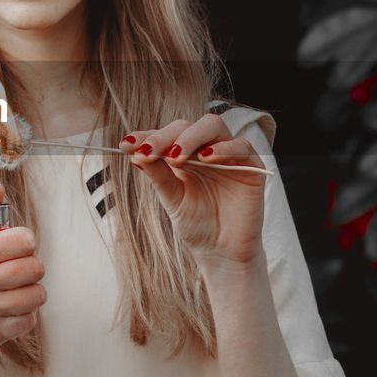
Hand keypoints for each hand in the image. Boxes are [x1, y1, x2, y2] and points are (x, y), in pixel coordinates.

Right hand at [0, 183, 46, 363]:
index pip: (23, 240)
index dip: (24, 241)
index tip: (15, 247)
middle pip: (34, 267)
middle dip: (31, 266)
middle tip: (16, 268)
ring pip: (37, 294)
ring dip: (31, 291)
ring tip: (14, 289)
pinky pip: (30, 319)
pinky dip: (25, 314)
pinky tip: (8, 309)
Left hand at [119, 114, 266, 269]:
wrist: (221, 252)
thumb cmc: (196, 225)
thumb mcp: (171, 198)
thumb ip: (158, 174)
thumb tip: (135, 152)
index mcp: (184, 155)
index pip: (166, 135)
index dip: (146, 136)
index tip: (126, 144)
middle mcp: (206, 149)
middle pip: (187, 124)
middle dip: (165, 136)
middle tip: (149, 151)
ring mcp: (229, 155)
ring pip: (213, 126)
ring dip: (191, 137)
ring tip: (175, 157)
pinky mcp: (251, 166)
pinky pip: (241, 146)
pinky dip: (223, 148)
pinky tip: (207, 158)